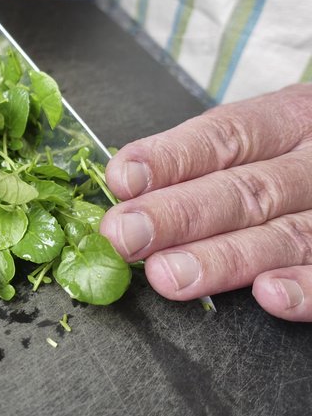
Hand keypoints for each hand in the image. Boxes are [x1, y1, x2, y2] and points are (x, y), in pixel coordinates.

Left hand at [100, 83, 311, 321]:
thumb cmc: (300, 153)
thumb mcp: (268, 133)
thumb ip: (204, 159)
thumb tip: (128, 189)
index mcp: (289, 120)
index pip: (224, 136)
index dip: (171, 159)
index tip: (122, 180)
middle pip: (246, 190)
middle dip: (178, 215)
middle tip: (126, 237)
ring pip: (286, 235)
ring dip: (223, 260)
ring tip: (168, 277)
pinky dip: (306, 288)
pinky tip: (268, 295)